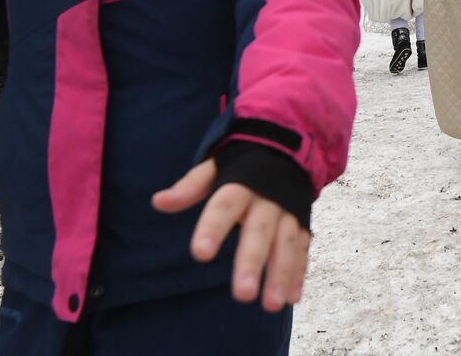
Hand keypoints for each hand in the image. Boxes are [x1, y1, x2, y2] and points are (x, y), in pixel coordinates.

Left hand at [152, 159, 310, 311]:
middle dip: (253, 262)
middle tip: (243, 295)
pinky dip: (299, 273)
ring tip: (272, 305)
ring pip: (287, 244)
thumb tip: (158, 201)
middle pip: (259, 232)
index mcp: (241, 186)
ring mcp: (288, 213)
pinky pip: (302, 249)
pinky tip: (292, 298)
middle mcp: (267, 201)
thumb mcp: (214, 170)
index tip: (200, 254)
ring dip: (281, 274)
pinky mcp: (302, 225)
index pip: (224, 206)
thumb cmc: (240, 169)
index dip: (213, 228)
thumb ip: (190, 187)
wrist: (285, 154)